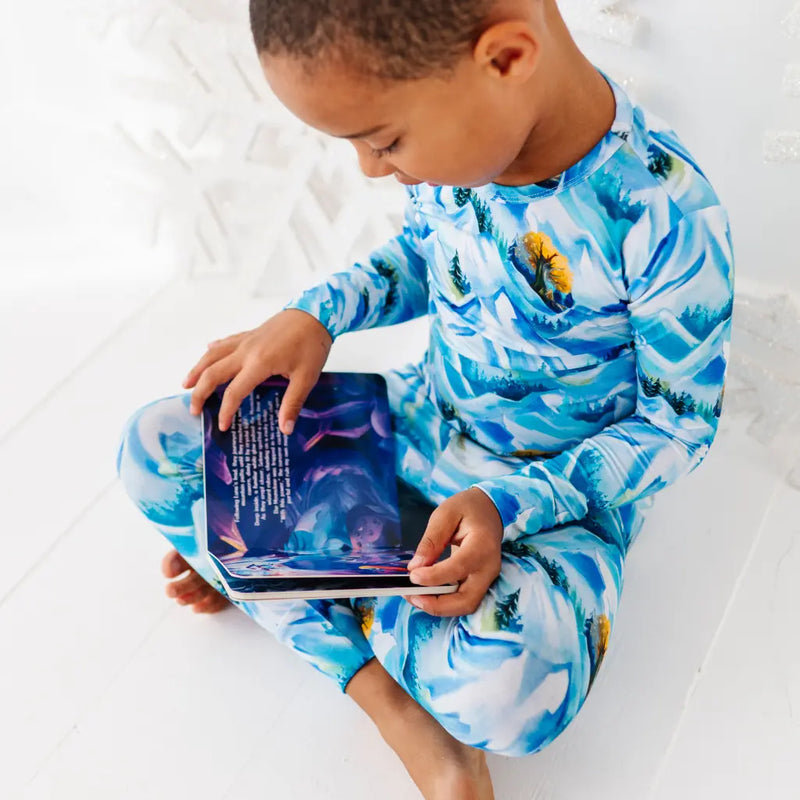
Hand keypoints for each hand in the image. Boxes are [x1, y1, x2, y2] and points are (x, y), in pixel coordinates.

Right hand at [183, 309, 332, 432]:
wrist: (315, 312)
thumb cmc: (312, 344)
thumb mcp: (306, 377)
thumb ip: (293, 403)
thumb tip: (285, 429)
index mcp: (259, 363)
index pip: (234, 392)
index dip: (226, 411)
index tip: (222, 426)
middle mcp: (246, 351)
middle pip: (212, 372)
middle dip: (199, 393)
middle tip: (193, 410)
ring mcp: (245, 340)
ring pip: (212, 355)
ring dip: (197, 370)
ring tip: (187, 384)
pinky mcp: (249, 333)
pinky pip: (224, 343)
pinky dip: (212, 351)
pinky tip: (207, 352)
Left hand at [405, 488, 502, 616]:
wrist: (489, 510)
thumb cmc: (468, 508)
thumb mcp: (445, 514)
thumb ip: (431, 540)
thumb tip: (415, 567)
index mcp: (482, 545)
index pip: (458, 568)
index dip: (434, 577)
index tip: (412, 576)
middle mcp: (488, 568)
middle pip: (466, 600)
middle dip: (436, 604)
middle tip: (411, 595)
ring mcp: (487, 578)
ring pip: (465, 606)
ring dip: (438, 607)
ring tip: (413, 595)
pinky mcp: (479, 583)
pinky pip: (462, 600)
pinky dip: (443, 602)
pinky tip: (424, 593)